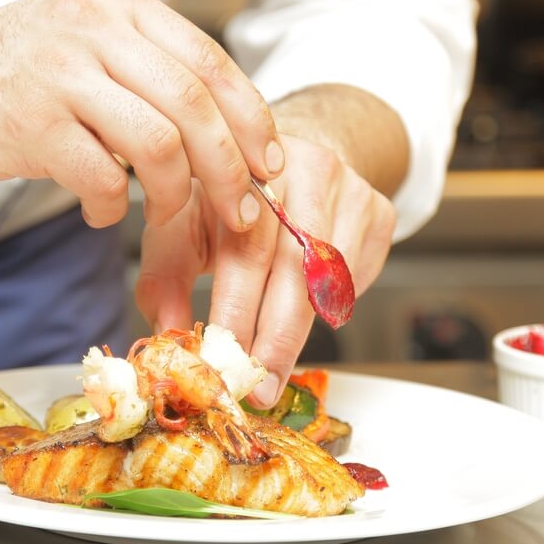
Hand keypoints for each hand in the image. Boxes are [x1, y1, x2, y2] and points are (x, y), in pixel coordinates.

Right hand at [0, 0, 282, 230]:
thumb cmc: (13, 71)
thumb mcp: (86, 39)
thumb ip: (149, 69)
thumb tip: (230, 136)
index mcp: (118, 2)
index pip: (210, 60)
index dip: (251, 119)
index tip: (268, 163)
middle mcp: (93, 26)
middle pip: (194, 103)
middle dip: (230, 167)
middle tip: (241, 211)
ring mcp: (60, 72)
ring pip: (159, 143)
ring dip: (176, 195)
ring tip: (164, 215)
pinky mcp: (31, 123)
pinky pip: (102, 178)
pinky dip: (114, 208)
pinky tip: (103, 211)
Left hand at [135, 135, 395, 406]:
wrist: (286, 156)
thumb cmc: (226, 200)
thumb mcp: (183, 224)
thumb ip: (166, 277)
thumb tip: (167, 336)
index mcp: (242, 169)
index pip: (246, 249)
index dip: (236, 312)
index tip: (223, 365)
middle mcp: (300, 170)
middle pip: (296, 267)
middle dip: (275, 338)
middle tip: (259, 388)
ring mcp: (348, 188)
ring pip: (331, 278)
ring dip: (301, 333)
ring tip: (274, 370)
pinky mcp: (378, 210)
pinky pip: (357, 276)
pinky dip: (331, 307)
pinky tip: (305, 314)